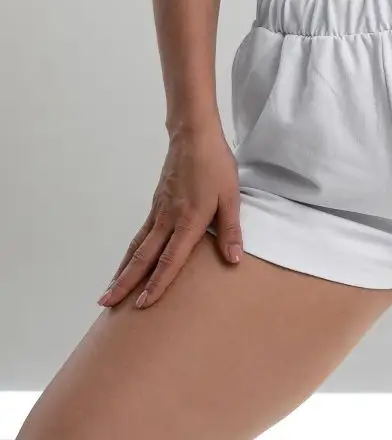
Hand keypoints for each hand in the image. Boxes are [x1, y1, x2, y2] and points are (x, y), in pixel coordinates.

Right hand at [97, 123, 242, 310]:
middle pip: (144, 256)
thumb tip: (234, 260)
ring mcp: (159, 211)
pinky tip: (128, 261)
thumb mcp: (231, 196)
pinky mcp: (156, 204)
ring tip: (108, 292)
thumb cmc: (216, 165)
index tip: (143, 304)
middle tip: (107, 305)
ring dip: (122, 270)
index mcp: (188, 220)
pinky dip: (131, 252)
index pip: (171, 259)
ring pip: (137, 246)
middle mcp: (168, 220)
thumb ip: (230, 230)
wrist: (194, 136)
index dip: (158, 283)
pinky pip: (140, 234)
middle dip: (126, 283)